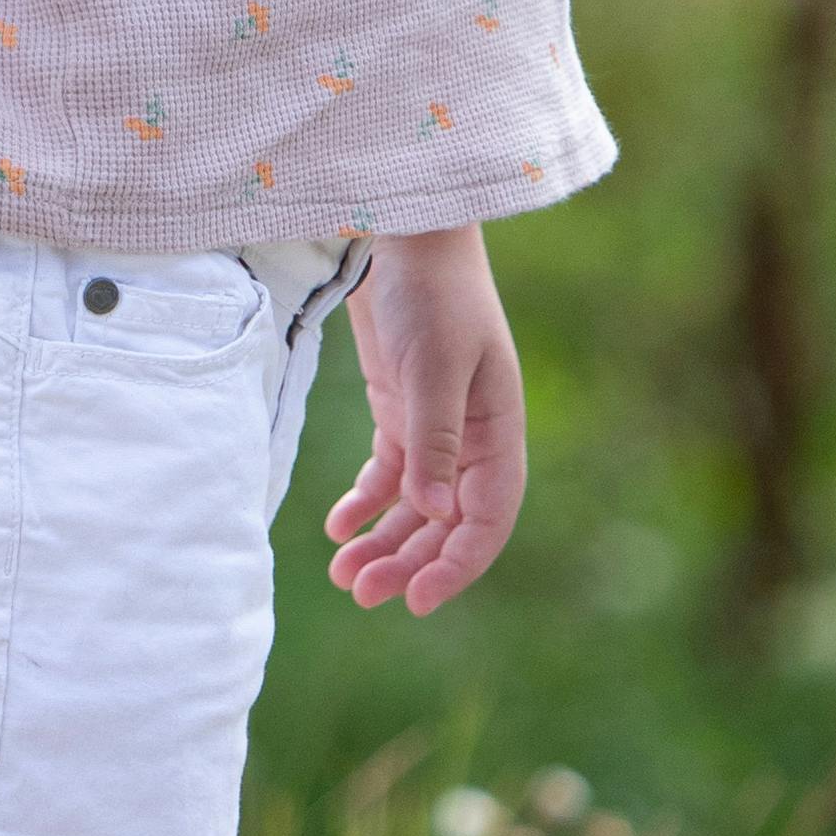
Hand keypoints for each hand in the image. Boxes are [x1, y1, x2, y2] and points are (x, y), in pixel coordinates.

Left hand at [323, 230, 525, 616]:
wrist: (401, 234)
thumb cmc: (430, 294)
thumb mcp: (434, 367)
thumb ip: (435, 441)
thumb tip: (435, 514)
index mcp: (500, 431)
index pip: (489, 518)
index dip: (458, 564)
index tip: (417, 600)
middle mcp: (472, 439)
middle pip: (446, 523)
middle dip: (409, 562)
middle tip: (361, 593)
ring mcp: (435, 428)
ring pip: (414, 507)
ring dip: (383, 543)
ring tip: (342, 574)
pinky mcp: (400, 412)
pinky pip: (388, 477)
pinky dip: (364, 504)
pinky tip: (336, 527)